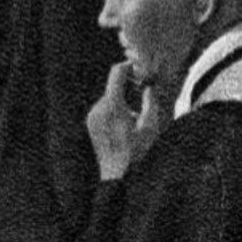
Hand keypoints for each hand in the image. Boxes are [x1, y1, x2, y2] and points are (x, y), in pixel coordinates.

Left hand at [86, 62, 165, 179]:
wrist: (118, 174)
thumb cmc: (137, 151)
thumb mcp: (150, 124)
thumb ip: (150, 100)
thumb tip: (149, 85)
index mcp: (112, 105)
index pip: (116, 73)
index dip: (128, 67)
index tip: (138, 68)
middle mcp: (98, 108)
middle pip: (113, 87)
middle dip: (129, 88)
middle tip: (143, 93)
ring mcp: (92, 116)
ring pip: (109, 98)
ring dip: (122, 101)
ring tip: (134, 119)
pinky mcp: (91, 123)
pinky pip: (104, 109)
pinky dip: (115, 111)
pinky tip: (124, 126)